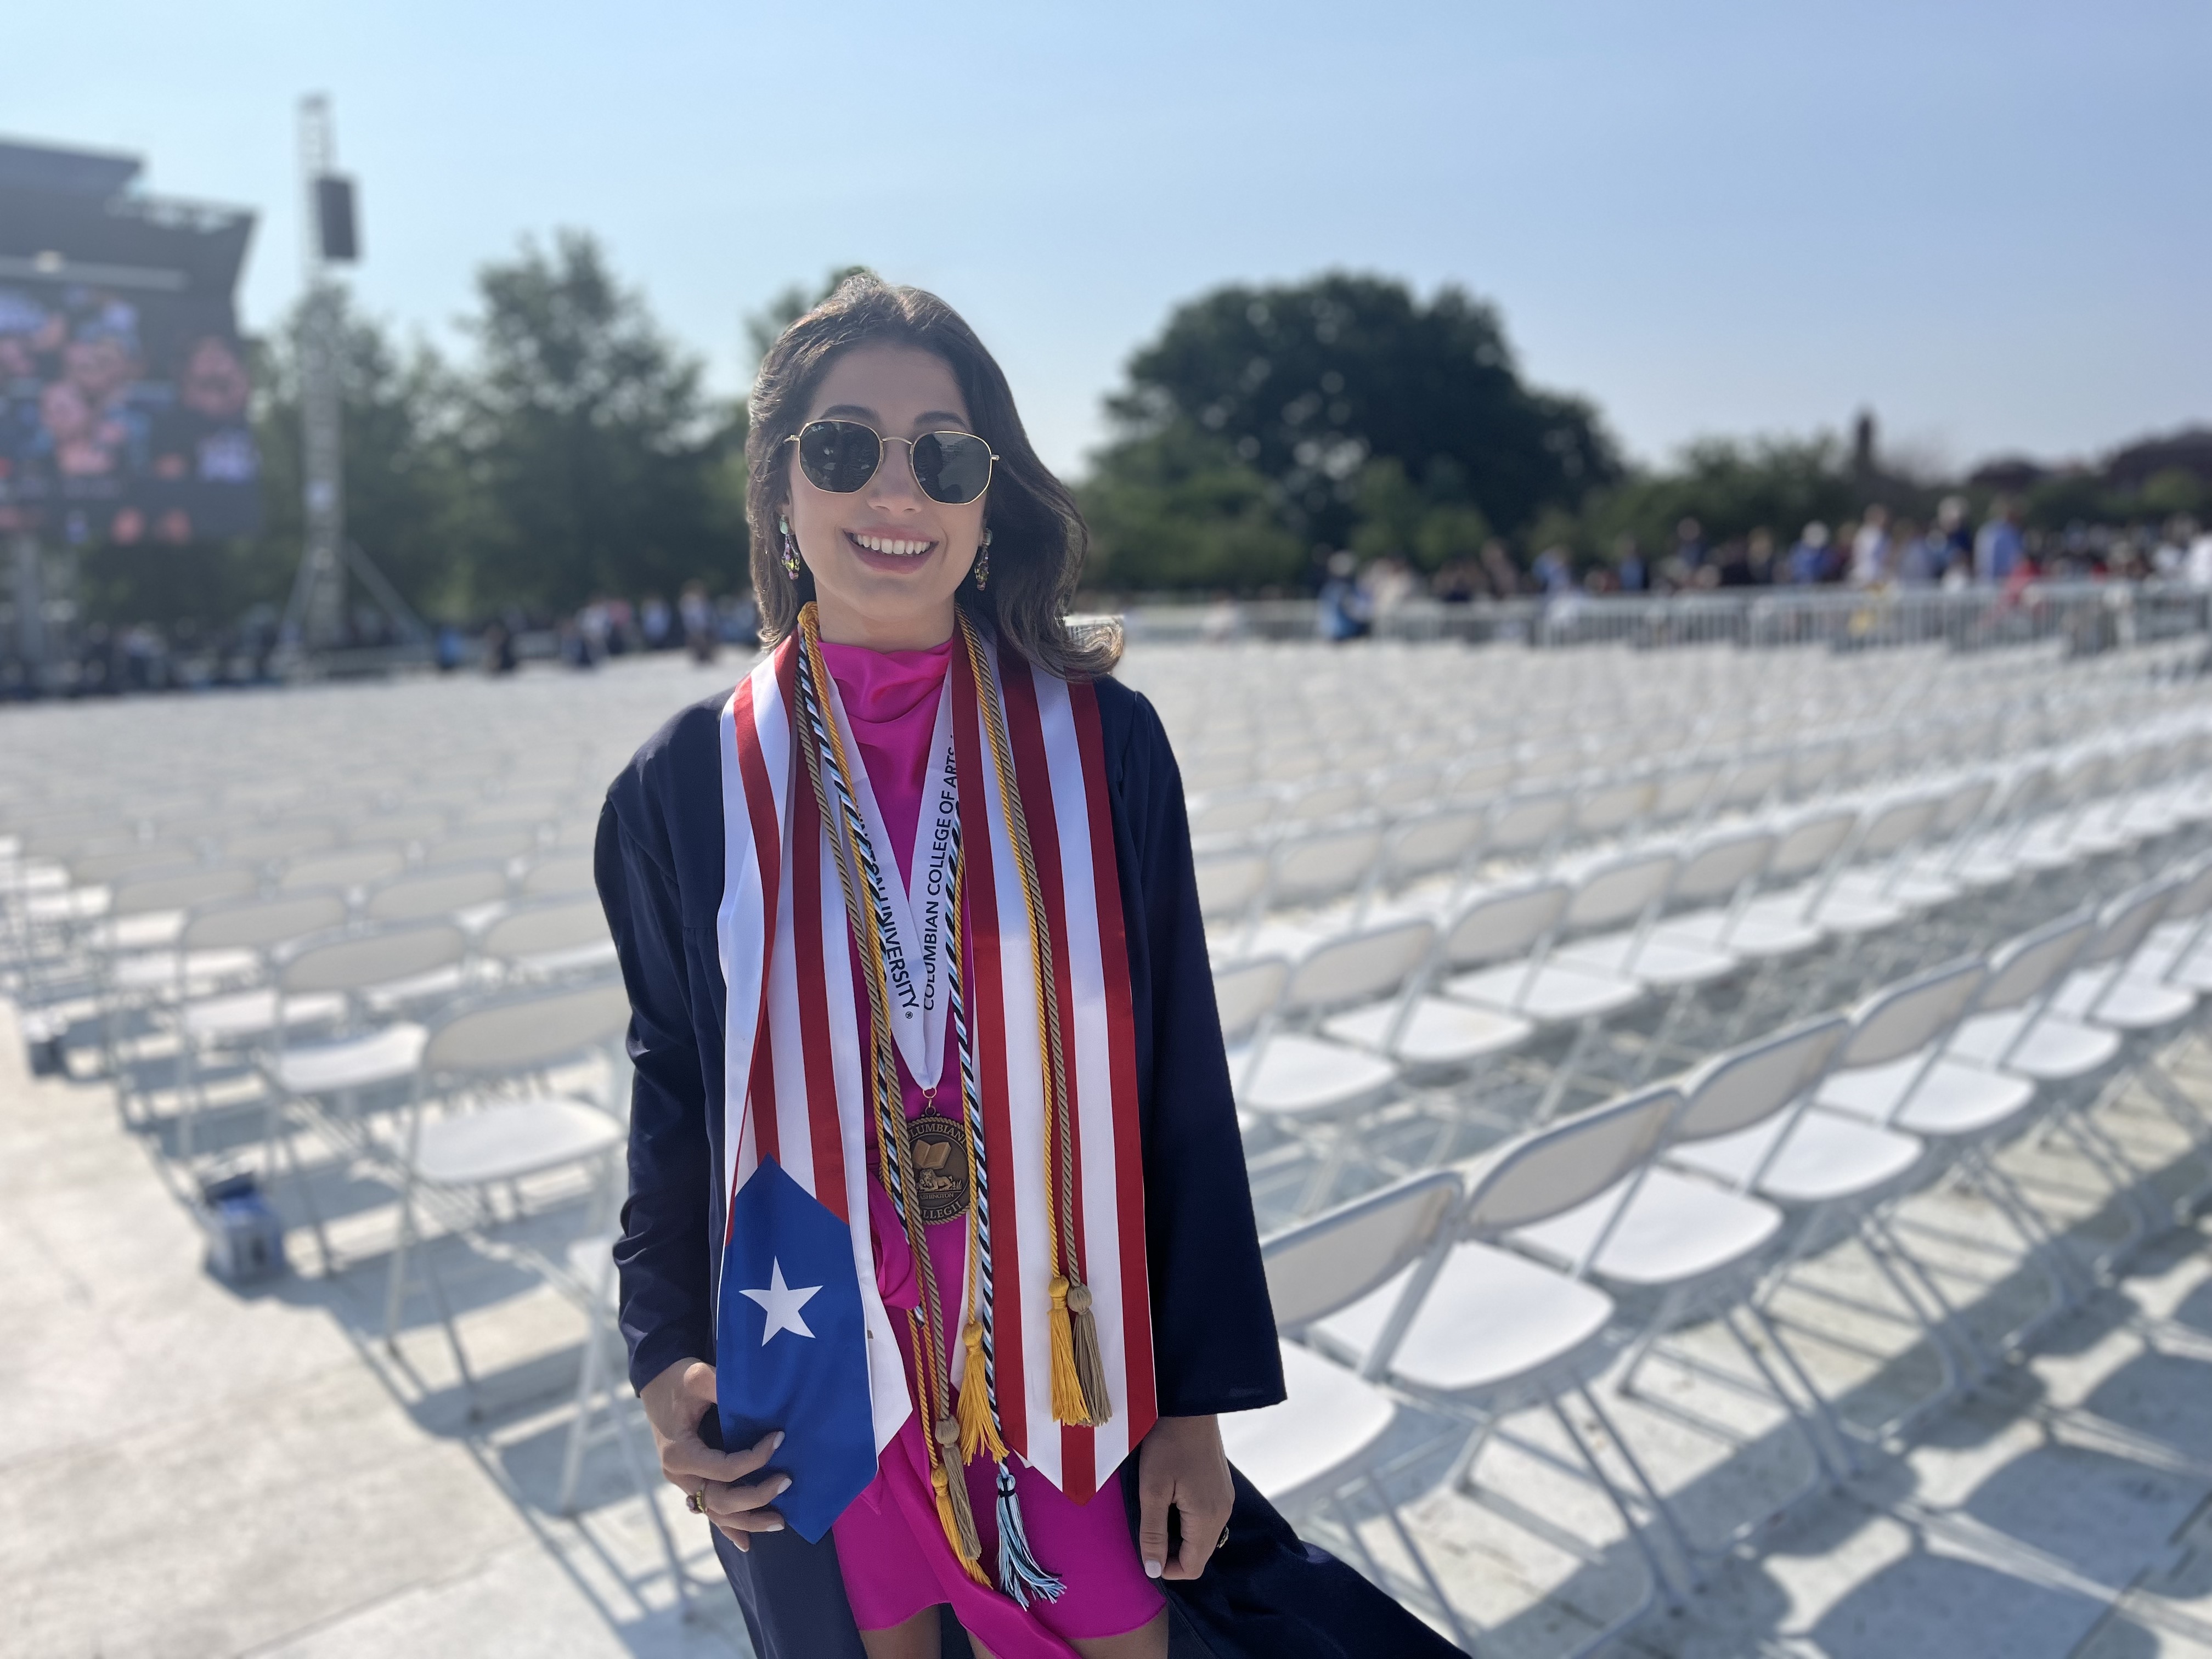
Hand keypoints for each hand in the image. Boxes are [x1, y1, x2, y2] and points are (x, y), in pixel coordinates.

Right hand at [640, 1357, 788, 1551]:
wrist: (657, 1383)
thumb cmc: (677, 1379)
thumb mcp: (696, 1377)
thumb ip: (719, 1386)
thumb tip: (755, 1397)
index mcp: (679, 1453)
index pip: (723, 1469)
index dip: (755, 1459)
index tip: (780, 1439)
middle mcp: (679, 1475)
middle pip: (720, 1499)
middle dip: (756, 1496)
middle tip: (788, 1482)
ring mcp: (684, 1482)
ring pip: (716, 1513)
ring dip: (748, 1520)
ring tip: (780, 1521)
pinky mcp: (690, 1482)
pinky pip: (709, 1511)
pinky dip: (728, 1527)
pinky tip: (746, 1542)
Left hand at [1136, 1414, 1232, 1580]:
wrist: (1189, 1405)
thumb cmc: (1167, 1445)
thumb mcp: (1152, 1490)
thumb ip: (1153, 1532)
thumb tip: (1153, 1570)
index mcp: (1208, 1517)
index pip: (1192, 1567)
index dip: (1166, 1568)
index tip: (1144, 1550)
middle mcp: (1223, 1513)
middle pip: (1199, 1554)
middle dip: (1172, 1553)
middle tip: (1147, 1530)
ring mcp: (1225, 1500)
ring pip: (1203, 1538)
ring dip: (1179, 1536)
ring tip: (1156, 1512)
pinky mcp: (1222, 1488)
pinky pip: (1206, 1519)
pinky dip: (1188, 1521)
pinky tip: (1171, 1500)